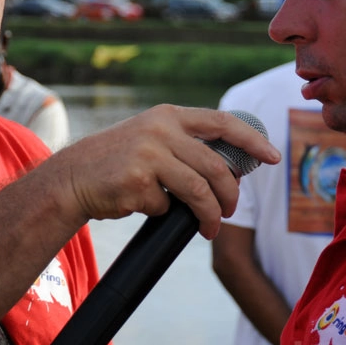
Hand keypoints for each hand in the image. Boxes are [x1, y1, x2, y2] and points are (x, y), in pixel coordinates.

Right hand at [49, 105, 278, 238]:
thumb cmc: (117, 162)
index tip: (273, 157)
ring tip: (209, 228)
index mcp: (168, 115)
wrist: (72, 178)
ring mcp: (148, 154)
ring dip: (209, 215)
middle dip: (229, 196)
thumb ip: (185, 145)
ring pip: (198, 191)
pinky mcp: (137, 181)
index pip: (222, 122)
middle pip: (215, 167)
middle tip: (229, 213)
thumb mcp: (151, 138)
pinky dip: (162, 213)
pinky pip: (166, 206)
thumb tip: (232, 172)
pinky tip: (145, 208)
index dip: (251, 140)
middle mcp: (160, 130)